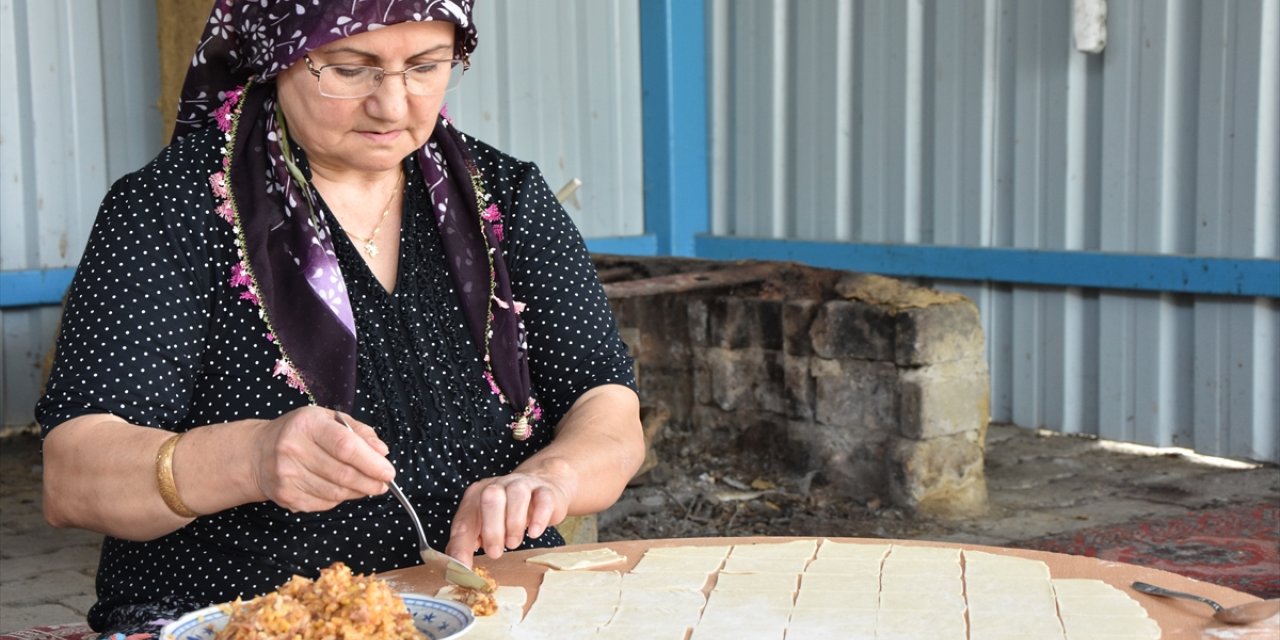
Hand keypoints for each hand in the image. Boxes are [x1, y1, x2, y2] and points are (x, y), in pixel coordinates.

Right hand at [251, 406, 394, 511]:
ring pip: (335, 493)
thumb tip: (382, 452)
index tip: (388, 472)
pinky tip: (342, 490)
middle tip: (383, 484)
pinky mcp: (286, 496)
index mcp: (308, 424)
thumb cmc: (301, 433)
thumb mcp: (328, 419)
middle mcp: (293, 449)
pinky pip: (324, 504)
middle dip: (370, 482)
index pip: (345, 446)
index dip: (371, 462)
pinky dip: (339, 499)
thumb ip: (359, 432)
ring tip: (367, 487)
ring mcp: (287, 475)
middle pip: (342, 473)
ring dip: (358, 492)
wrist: (258, 453)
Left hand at [445, 468, 574, 563]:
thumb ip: (467, 543)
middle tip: (495, 553)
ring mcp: (522, 485)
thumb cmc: (507, 512)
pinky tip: (534, 533)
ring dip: (514, 523)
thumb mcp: (483, 525)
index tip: (464, 567)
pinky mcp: (545, 491)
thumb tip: (457, 569)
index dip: (462, 545)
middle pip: (491, 498)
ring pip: (517, 495)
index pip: (464, 520)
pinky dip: (539, 518)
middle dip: (491, 529)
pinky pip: (543, 499)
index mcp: (476, 496)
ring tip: (513, 544)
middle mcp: (498, 486)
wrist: (541, 487)